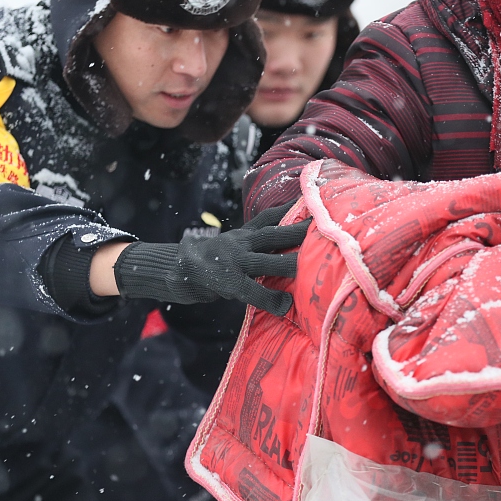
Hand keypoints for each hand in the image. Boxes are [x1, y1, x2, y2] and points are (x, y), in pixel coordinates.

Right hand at [113, 202, 309, 315]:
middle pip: (275, 232)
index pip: (270, 217)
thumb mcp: (233, 247)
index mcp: (244, 234)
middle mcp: (241, 242)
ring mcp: (233, 261)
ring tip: (314, 264)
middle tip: (327, 223)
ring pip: (268, 259)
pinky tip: (285, 305)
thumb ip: (256, 246)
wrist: (173, 271)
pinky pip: (251, 291)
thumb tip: (285, 249)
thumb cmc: (209, 263)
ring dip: (291, 262)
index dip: (292, 207)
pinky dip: (270, 299)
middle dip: (300, 228)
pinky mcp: (226, 282)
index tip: (313, 195)